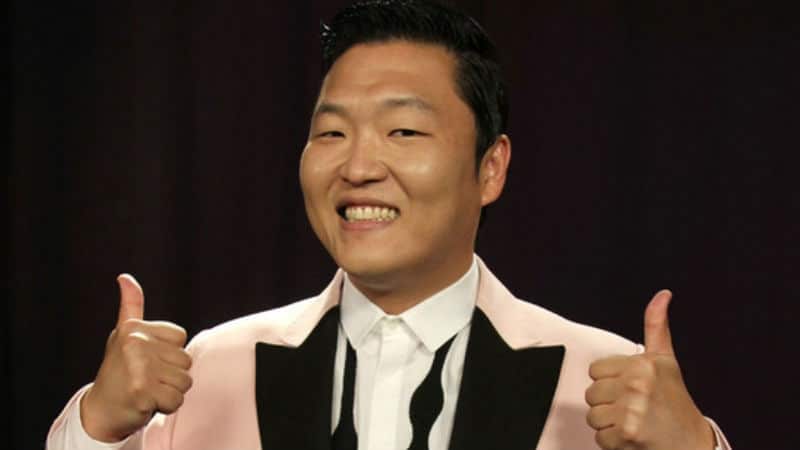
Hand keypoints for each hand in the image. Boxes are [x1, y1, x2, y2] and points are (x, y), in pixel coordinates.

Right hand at [80, 274, 192, 441]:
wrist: (100, 410)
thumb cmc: (118, 370)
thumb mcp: (123, 334)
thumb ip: (131, 305)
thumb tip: (124, 277)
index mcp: (135, 329)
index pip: (181, 338)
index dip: (169, 353)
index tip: (147, 360)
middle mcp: (135, 344)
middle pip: (185, 360)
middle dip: (171, 374)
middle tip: (146, 378)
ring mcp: (138, 368)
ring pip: (185, 381)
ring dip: (170, 391)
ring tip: (148, 389)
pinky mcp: (142, 391)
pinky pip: (177, 400)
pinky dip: (166, 406)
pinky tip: (147, 402)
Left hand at [585, 290, 714, 449]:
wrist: (694, 444)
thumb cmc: (676, 403)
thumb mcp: (666, 360)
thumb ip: (657, 326)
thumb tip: (662, 294)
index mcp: (642, 364)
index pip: (595, 371)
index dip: (610, 382)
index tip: (630, 389)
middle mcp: (637, 384)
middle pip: (591, 394)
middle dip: (608, 404)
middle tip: (633, 408)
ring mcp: (632, 410)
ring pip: (593, 416)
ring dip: (609, 424)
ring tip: (632, 422)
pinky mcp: (627, 434)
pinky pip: (599, 437)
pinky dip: (613, 443)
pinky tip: (632, 438)